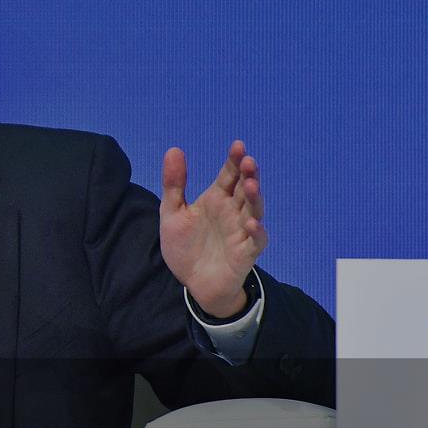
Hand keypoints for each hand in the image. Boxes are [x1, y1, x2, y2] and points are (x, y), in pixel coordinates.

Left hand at [160, 140, 266, 317]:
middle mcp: (232, 212)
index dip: (234, 161)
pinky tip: (251, 222)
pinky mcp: (245, 253)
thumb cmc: (185, 247)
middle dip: (248, 174)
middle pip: (244, 189)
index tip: (237, 145)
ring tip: (250, 185)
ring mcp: (241, 231)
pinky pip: (255, 241)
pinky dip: (256, 231)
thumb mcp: (172, 213)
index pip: (229, 175)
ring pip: (254, 210)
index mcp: (216, 199)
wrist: (192, 283)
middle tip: (248, 160)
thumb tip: (174, 149)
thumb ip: (174, 184)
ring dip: (254, 197)